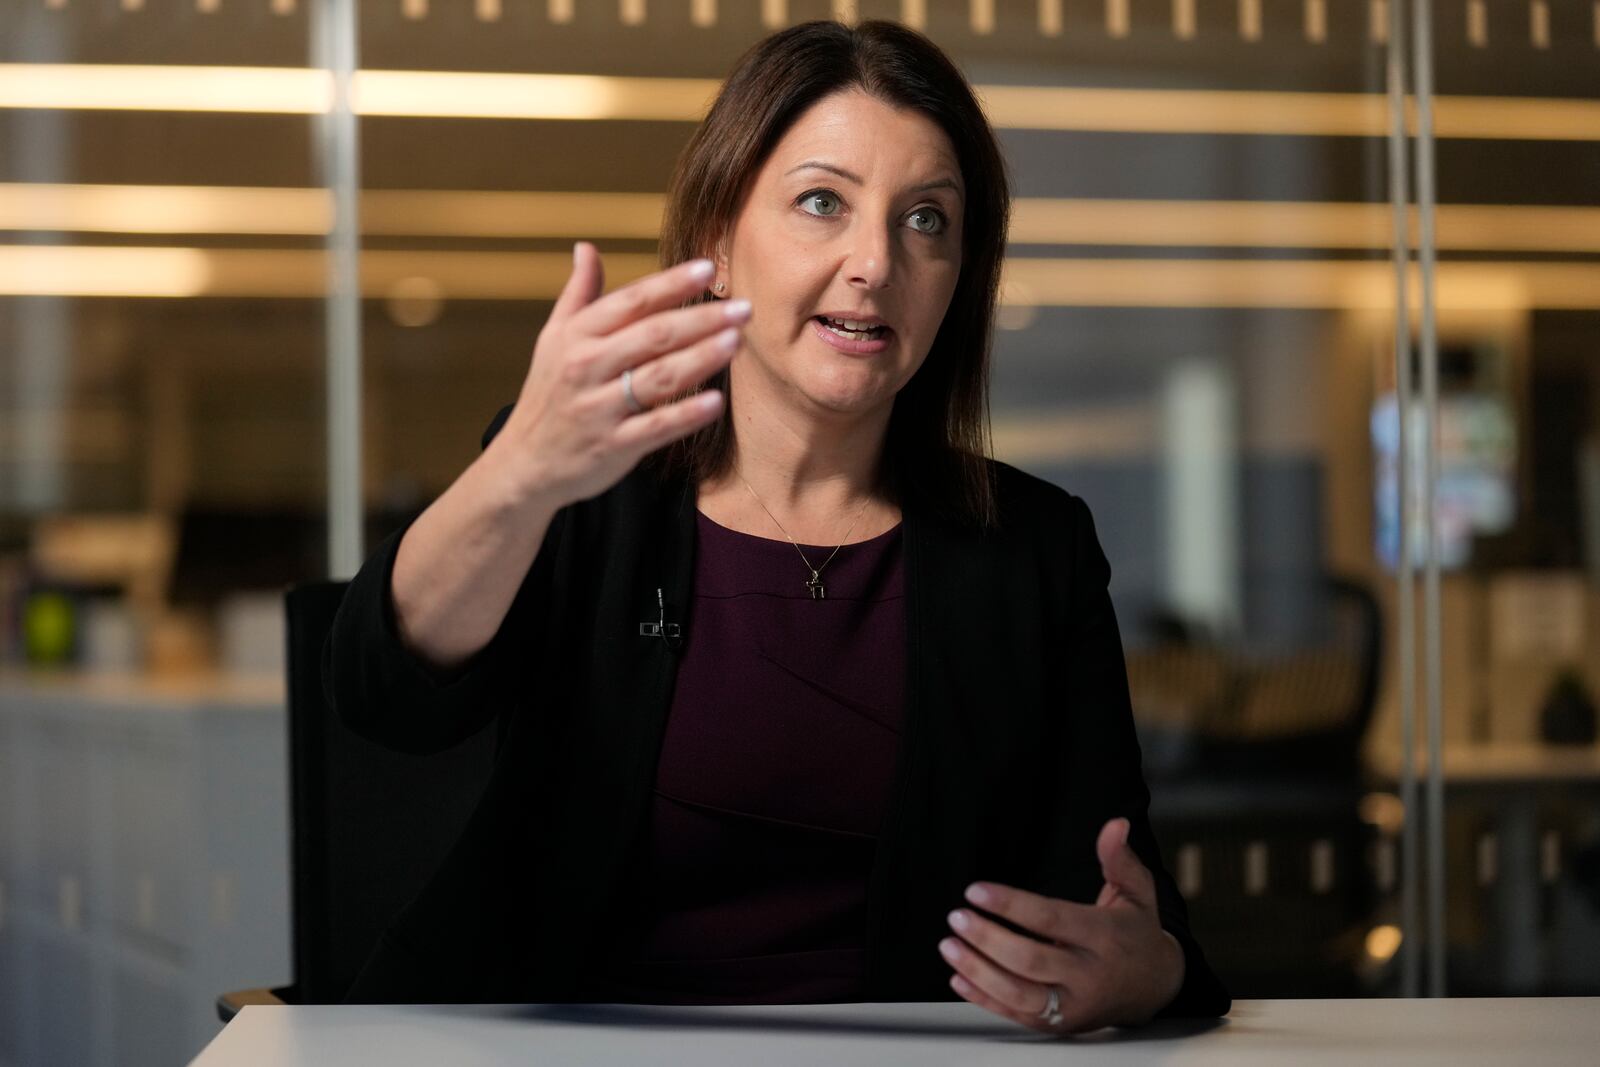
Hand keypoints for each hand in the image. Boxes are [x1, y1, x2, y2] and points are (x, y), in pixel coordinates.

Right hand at [486, 241, 749, 507]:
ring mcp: (599, 408)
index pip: (632, 301)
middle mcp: (586, 367)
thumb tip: (586, 248)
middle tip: (743, 308)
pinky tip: (716, 401)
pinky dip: (686, 414)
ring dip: (701, 358)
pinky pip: (656, 427)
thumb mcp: (553, 339)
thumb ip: (578, 294)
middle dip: (701, 319)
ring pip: (658, 377)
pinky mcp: (613, 445)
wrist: (525, 462)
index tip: (709, 268)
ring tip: (736, 342)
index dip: (671, 284)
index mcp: (577, 336)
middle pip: (653, 335)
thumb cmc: (548, 394)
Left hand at [938, 817, 1185, 1034]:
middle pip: (1030, 960)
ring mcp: (1074, 1005)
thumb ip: (1119, 859)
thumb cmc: (1137, 932)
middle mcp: (1089, 975)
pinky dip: (984, 999)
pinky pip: (1017, 1015)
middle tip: (957, 917)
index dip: (1011, 905)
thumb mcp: (1138, 892)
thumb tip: (1115, 825)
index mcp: (1105, 937)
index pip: (1051, 920)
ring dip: (978, 971)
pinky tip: (959, 979)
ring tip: (949, 946)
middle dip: (988, 938)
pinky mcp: (1061, 1024)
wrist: (1155, 986)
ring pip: (1019, 994)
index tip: (977, 890)